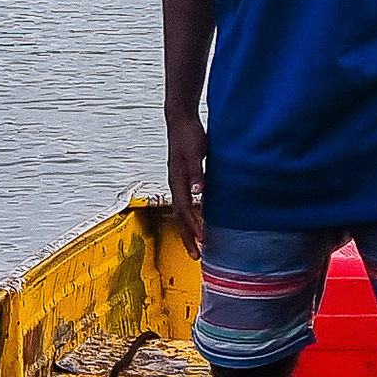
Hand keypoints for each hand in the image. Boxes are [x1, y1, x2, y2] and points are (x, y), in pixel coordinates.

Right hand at [164, 108, 206, 252]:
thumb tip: (196, 192)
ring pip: (181, 212)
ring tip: (198, 245)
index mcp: (177, 181)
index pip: (183, 211)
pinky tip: (201, 220)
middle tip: (196, 256)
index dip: (191, 228)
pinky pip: (186, 204)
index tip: (201, 242)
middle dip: (187, 237)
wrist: (180, 120)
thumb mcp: (196, 152)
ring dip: (188, 229)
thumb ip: (197, 172)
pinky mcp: (184, 179)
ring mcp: (178, 183)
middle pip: (179, 217)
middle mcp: (175, 185)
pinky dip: (192, 217)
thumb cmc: (188, 135)